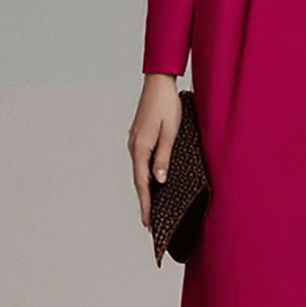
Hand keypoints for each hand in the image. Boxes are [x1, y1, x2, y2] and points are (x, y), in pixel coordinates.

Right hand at [128, 73, 181, 227]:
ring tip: (152, 208)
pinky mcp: (139, 137)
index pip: (142, 183)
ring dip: (145, 190)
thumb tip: (159, 181)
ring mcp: (135, 142)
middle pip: (139, 181)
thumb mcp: (171, 133)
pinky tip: (152, 182)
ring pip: (140, 172)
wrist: (159, 83)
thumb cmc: (167, 106)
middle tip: (150, 223)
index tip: (148, 223)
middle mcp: (134, 147)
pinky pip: (141, 162)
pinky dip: (146, 176)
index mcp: (140, 148)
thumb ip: (164, 157)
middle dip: (145, 202)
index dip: (146, 204)